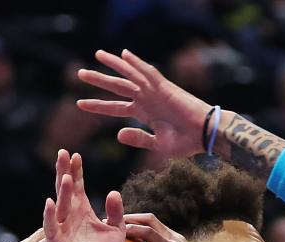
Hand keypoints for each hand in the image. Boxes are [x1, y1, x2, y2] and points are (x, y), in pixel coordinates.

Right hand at [42, 149, 125, 241]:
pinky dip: (50, 214)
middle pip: (64, 189)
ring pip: (60, 203)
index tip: (76, 155)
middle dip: (63, 171)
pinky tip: (50, 202)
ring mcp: (61, 226)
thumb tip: (114, 192)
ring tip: (65, 175)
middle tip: (62, 152)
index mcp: (82, 210)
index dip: (76, 171)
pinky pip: (50, 225)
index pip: (78, 186)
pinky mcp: (55, 240)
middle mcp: (69, 215)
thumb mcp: (116, 230)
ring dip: (62, 190)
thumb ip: (116, 212)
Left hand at [76, 49, 209, 159]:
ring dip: (113, 65)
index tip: (80, 103)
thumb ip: (138, 139)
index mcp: (144, 114)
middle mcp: (147, 100)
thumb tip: (117, 134)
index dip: (98, 105)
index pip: (116, 107)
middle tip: (79, 73)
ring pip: (130, 75)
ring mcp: (155, 93)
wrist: (205, 135)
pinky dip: (137, 63)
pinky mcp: (165, 88)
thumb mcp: (158, 144)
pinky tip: (125, 54)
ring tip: (96, 55)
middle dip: (99, 80)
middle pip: (118, 87)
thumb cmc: (187, 142)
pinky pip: (149, 73)